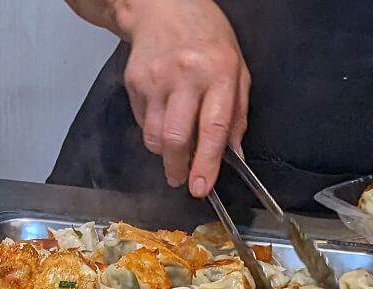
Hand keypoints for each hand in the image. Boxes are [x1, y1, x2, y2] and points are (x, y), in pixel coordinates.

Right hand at [116, 0, 249, 196]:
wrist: (164, 7)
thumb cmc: (205, 36)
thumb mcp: (236, 67)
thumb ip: (237, 113)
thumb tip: (234, 154)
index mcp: (219, 72)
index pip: (213, 128)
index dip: (206, 163)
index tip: (201, 187)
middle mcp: (186, 75)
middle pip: (177, 138)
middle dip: (178, 168)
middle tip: (181, 180)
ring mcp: (156, 79)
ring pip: (154, 137)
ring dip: (164, 154)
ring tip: (173, 151)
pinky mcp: (135, 82)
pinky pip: (141, 123)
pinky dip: (152, 132)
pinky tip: (162, 118)